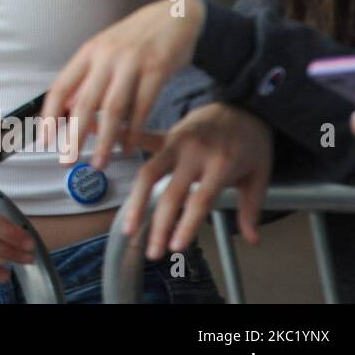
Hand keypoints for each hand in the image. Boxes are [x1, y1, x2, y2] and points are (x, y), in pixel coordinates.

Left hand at [41, 0, 205, 168]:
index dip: (50, 115)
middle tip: (67, 160)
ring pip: (113, 109)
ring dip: (104, 141)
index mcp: (88, 52)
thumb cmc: (136, 38)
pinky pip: (142, 107)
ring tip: (99, 162)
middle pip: (85, 103)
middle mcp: (106, 57)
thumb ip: (87, 79)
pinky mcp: (157, 70)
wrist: (175, 15)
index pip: (61, 87)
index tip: (45, 139)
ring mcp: (132, 63)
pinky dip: (133, 132)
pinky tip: (127, 147)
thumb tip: (67, 109)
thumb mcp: (105, 52)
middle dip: (74, 136)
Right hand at [119, 102, 272, 259]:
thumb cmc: (253, 142)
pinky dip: (116, 136)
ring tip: (128, 227)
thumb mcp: (261, 175)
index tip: (174, 247)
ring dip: (135, 202)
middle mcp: (194, 152)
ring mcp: (176, 142)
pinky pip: (139, 138)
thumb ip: (252, 207)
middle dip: (159, 225)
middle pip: (170, 193)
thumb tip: (254, 240)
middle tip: (152, 252)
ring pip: (148, 173)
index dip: (185, 225)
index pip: (199, 199)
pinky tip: (92, 132)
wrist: (246, 102)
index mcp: (221, 164)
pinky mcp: (166, 134)